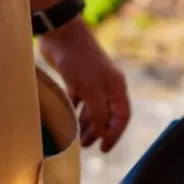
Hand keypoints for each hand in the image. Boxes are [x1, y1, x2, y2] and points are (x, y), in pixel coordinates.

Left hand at [38, 20, 131, 151]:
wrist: (61, 34)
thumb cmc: (80, 61)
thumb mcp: (91, 90)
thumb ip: (98, 113)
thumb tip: (103, 133)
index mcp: (116, 88)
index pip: (122, 117)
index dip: (115, 134)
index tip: (104, 149)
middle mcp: (107, 86)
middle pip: (107, 115)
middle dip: (98, 132)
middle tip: (86, 146)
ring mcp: (91, 83)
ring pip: (92, 110)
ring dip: (86, 125)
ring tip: (77, 138)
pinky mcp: (76, 80)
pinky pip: (79, 102)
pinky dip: (75, 112)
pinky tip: (67, 121)